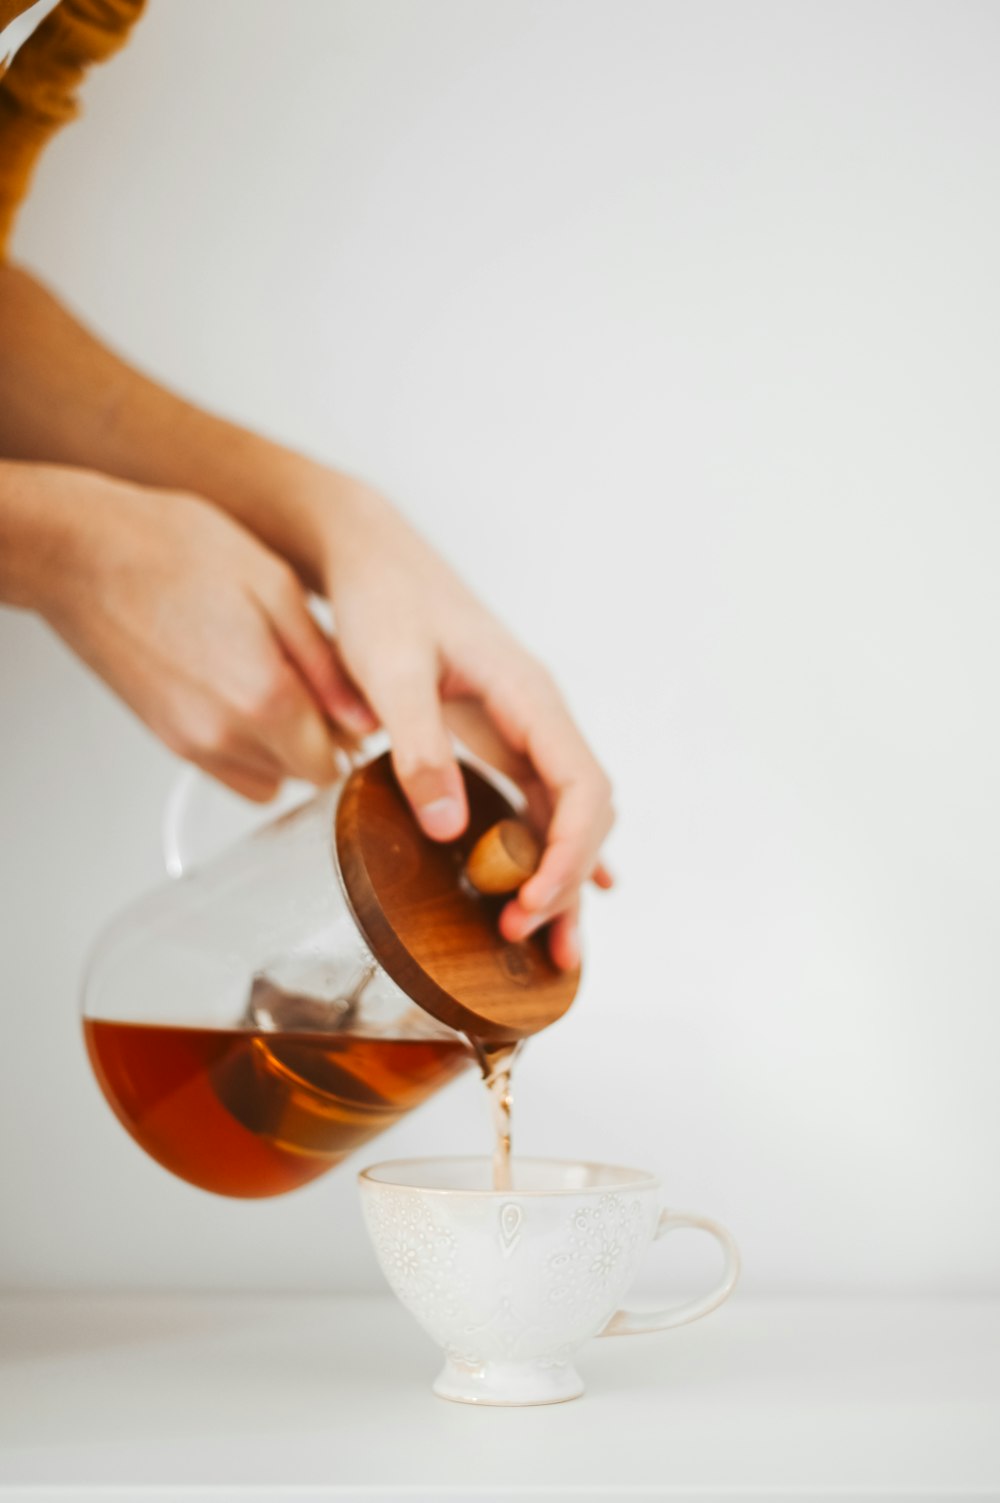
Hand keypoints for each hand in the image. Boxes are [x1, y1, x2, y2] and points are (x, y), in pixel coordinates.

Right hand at [32, 468, 372, 799]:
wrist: (83, 552)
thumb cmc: (173, 550)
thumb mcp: (276, 586)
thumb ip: (326, 663)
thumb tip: (365, 718)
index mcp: (264, 696)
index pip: (332, 761)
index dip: (350, 733)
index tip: (350, 700)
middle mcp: (225, 733)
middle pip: (302, 775)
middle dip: (320, 739)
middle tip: (315, 681)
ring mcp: (190, 742)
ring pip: (267, 778)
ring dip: (284, 747)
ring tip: (275, 683)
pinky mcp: (166, 738)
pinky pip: (228, 770)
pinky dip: (247, 749)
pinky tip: (242, 695)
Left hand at [321, 480, 614, 970]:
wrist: (370, 556)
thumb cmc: (381, 601)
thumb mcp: (390, 669)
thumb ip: (418, 744)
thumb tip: (445, 829)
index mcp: (527, 695)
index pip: (582, 785)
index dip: (570, 852)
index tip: (533, 904)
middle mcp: (537, 715)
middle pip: (583, 812)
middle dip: (569, 883)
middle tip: (534, 946)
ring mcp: (520, 728)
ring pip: (563, 815)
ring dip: (562, 879)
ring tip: (552, 951)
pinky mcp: (495, 737)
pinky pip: (536, 804)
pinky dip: (547, 851)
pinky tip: (556, 891)